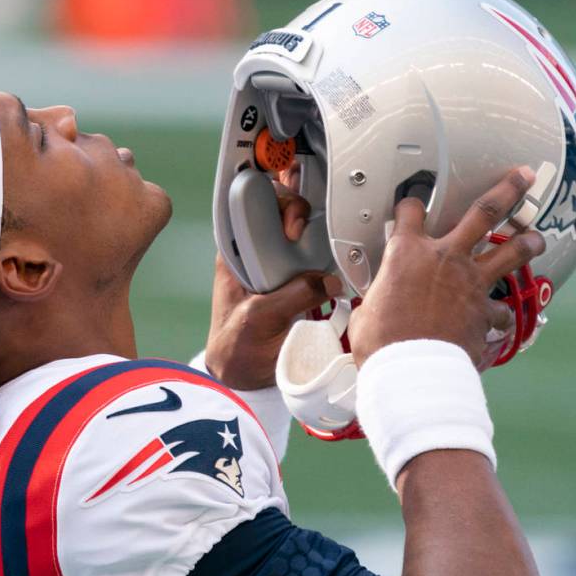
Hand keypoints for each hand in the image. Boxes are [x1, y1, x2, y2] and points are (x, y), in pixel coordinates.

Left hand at [205, 179, 340, 389]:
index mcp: (234, 253)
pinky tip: (341, 241)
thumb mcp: (261, 319)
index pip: (248, 206)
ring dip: (317, 222)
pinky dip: (329, 248)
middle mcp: (255, 252)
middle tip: (301, 229)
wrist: (244, 376)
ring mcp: (277, 264)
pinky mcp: (297, 278)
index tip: (287, 217)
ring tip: (329, 218)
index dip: (268, 199)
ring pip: (300, 228)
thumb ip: (293, 297)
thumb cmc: (237, 346)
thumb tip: (327, 281)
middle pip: (279, 209)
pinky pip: (315, 254)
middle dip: (296, 206)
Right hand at [349, 167, 546, 367]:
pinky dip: (502, 312)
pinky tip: (502, 314)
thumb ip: (377, 299)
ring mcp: (471, 283)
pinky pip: (502, 309)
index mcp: (407, 253)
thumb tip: (371, 307)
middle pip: (485, 212)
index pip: (410, 212)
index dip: (410, 204)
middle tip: (521, 178)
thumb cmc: (383, 341)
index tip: (412, 204)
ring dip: (527, 241)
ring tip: (536, 236)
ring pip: (511, 251)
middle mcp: (445, 258)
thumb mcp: (367, 310)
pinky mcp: (486, 311)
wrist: (411, 367)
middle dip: (507, 190)